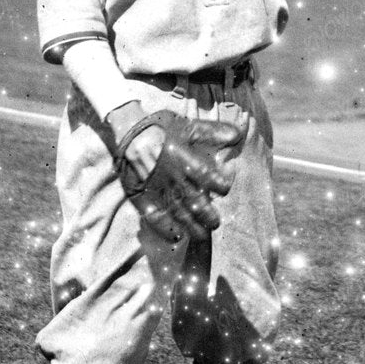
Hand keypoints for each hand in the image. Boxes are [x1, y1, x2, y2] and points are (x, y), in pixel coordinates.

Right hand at [108, 110, 238, 243]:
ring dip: (192, 226)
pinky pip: (155, 218)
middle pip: (196, 203)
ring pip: (179, 214)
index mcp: (186, 161)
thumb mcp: (187, 125)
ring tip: (202, 235)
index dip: (220, 186)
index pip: (208, 179)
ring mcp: (158, 190)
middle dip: (208, 215)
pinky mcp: (143, 197)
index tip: (225, 190)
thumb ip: (212, 132)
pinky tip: (175, 238)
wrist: (127, 132)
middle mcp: (174, 179)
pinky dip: (165, 229)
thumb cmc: (159, 127)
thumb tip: (237, 134)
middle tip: (215, 223)